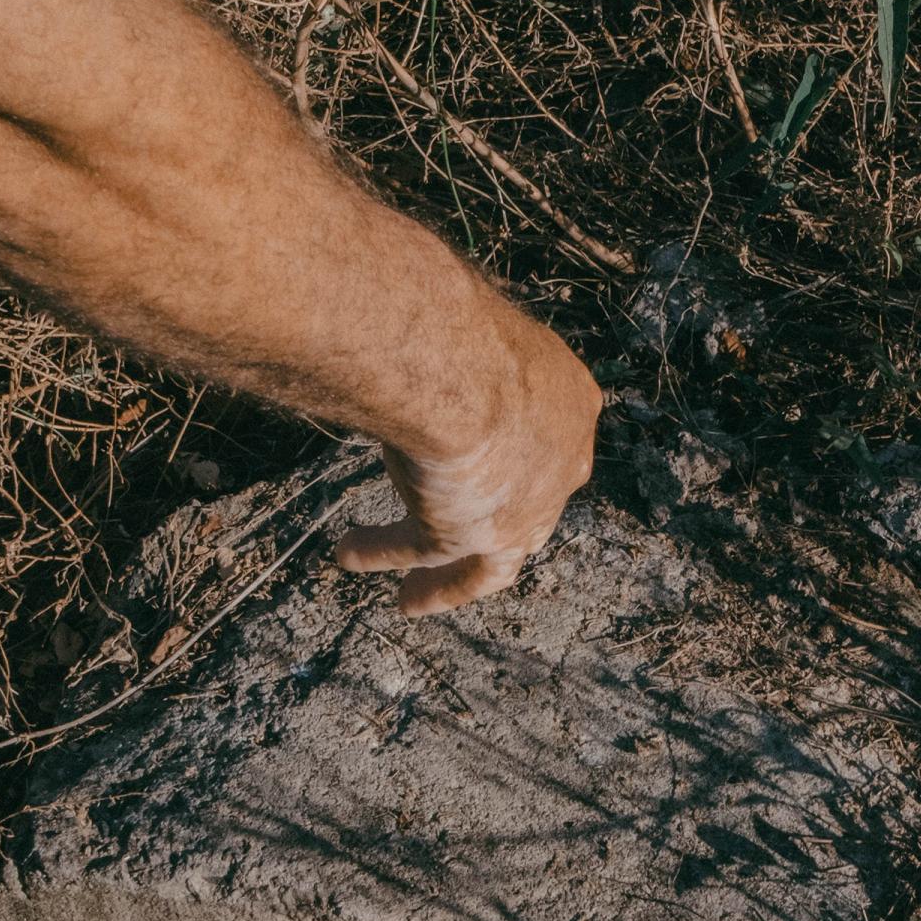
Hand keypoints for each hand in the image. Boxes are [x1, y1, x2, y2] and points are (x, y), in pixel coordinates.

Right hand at [333, 327, 601, 615]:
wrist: (455, 363)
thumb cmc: (460, 321)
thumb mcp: (474, 327)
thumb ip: (455, 347)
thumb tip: (413, 328)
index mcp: (572, 405)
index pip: (550, 443)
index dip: (521, 459)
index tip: (489, 462)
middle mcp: (561, 467)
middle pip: (527, 515)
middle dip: (491, 534)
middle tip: (464, 547)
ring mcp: (519, 512)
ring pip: (484, 564)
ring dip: (444, 583)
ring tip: (410, 600)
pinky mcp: (466, 535)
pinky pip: (416, 551)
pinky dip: (381, 553)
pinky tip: (347, 553)